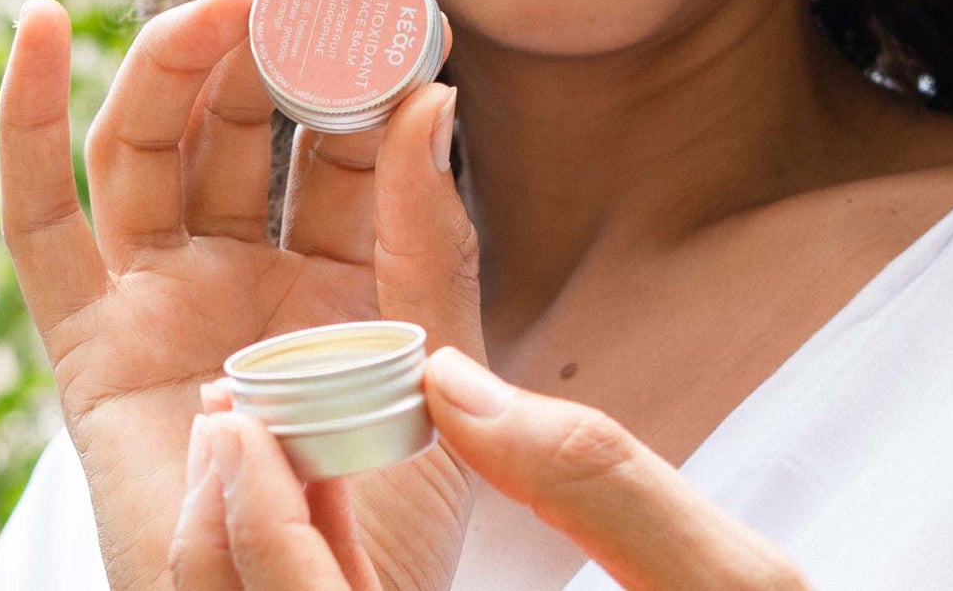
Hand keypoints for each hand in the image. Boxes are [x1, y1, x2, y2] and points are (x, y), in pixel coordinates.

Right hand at [0, 0, 482, 590]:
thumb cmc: (391, 517)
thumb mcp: (438, 362)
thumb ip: (430, 237)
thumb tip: (435, 98)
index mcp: (335, 266)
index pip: (339, 133)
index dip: (362, 59)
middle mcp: (241, 264)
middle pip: (240, 115)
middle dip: (272, 24)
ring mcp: (160, 294)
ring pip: (152, 143)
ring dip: (180, 56)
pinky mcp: (87, 342)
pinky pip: (41, 224)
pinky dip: (25, 127)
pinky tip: (39, 26)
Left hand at [170, 349, 812, 589]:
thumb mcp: (722, 585)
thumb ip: (595, 480)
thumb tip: (457, 383)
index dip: (257, 526)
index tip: (239, 421)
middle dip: (232, 522)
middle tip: (230, 411)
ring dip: (262, 535)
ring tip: (260, 430)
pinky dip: (315, 557)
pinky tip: (332, 476)